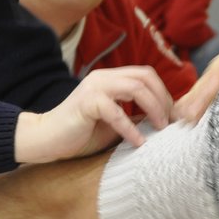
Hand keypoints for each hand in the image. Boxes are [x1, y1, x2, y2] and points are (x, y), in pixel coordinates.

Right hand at [14, 66, 172, 162]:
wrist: (45, 139)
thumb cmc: (80, 134)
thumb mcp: (115, 124)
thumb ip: (135, 116)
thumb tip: (164, 121)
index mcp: (111, 79)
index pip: (146, 75)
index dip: (164, 94)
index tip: (173, 117)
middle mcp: (104, 77)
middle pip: (146, 76)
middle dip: (164, 99)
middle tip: (170, 123)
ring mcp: (95, 87)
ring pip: (136, 87)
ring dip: (154, 109)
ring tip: (160, 129)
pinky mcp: (86, 103)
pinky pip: (116, 111)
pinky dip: (130, 128)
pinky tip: (138, 143)